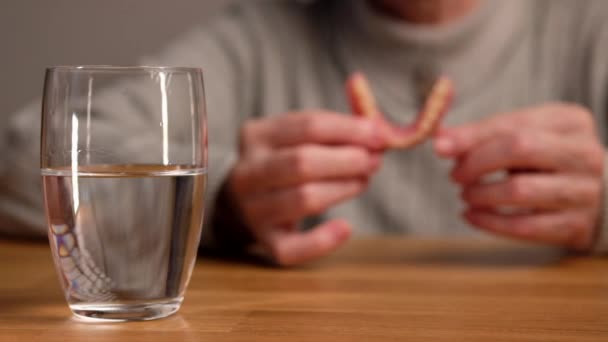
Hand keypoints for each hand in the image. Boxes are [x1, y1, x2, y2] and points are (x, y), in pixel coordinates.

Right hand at [226, 111, 383, 264]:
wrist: (247, 201)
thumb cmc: (286, 163)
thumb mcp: (299, 137)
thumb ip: (338, 130)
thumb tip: (382, 130)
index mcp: (257, 135)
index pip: (309, 126)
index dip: (350, 130)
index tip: (379, 135)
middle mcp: (248, 171)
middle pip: (302, 162)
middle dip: (347, 160)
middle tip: (374, 161)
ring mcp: (253, 209)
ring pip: (304, 199)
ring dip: (343, 189)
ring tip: (363, 182)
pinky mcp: (266, 241)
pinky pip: (294, 248)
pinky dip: (323, 240)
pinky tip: (345, 228)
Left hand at [434, 103, 603, 249]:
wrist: (598, 198)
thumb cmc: (548, 162)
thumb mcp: (525, 137)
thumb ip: (484, 135)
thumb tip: (440, 139)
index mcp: (569, 121)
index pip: (512, 123)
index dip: (472, 135)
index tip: (440, 147)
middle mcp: (583, 153)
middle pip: (519, 148)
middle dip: (477, 163)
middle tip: (456, 175)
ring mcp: (584, 191)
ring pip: (519, 190)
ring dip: (481, 194)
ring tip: (466, 195)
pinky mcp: (577, 226)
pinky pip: (524, 226)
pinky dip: (489, 222)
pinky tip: (471, 215)